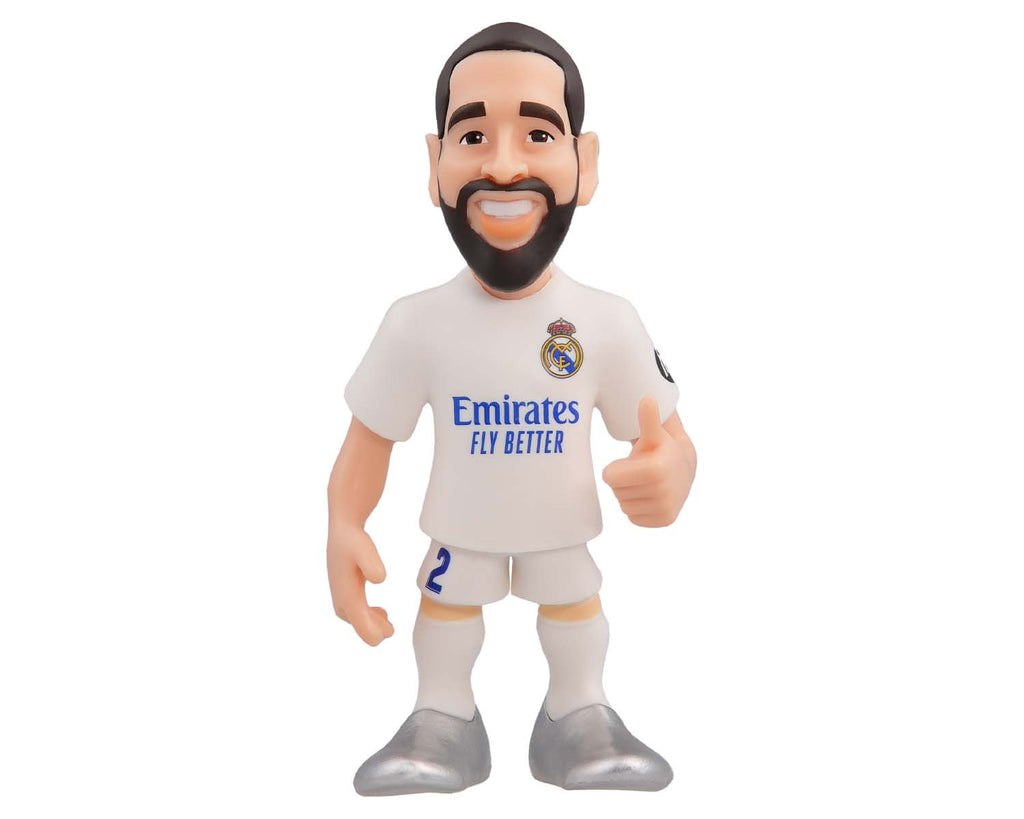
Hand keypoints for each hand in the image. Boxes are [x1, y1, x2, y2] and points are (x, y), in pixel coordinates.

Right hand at [326, 525, 393, 645]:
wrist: (344, 530)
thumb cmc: (353, 541)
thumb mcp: (364, 549)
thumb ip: (371, 563)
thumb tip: (379, 579)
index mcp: (346, 595)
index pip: (360, 624)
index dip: (373, 633)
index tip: (387, 633)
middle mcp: (341, 598)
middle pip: (357, 623)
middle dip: (372, 630)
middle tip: (390, 631)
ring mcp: (341, 595)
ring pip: (355, 618)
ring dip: (370, 623)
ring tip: (387, 623)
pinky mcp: (344, 590)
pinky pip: (354, 610)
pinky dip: (366, 615)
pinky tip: (380, 612)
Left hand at [602, 395, 695, 526]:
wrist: (684, 469)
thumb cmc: (661, 448)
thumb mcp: (654, 433)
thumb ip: (648, 419)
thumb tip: (647, 399)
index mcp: (656, 469)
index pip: (609, 477)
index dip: (616, 468)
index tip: (631, 462)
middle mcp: (663, 492)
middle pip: (616, 492)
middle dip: (624, 481)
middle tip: (639, 471)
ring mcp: (666, 508)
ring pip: (624, 506)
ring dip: (630, 494)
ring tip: (645, 482)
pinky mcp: (665, 520)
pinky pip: (633, 517)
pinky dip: (637, 507)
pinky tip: (649, 496)